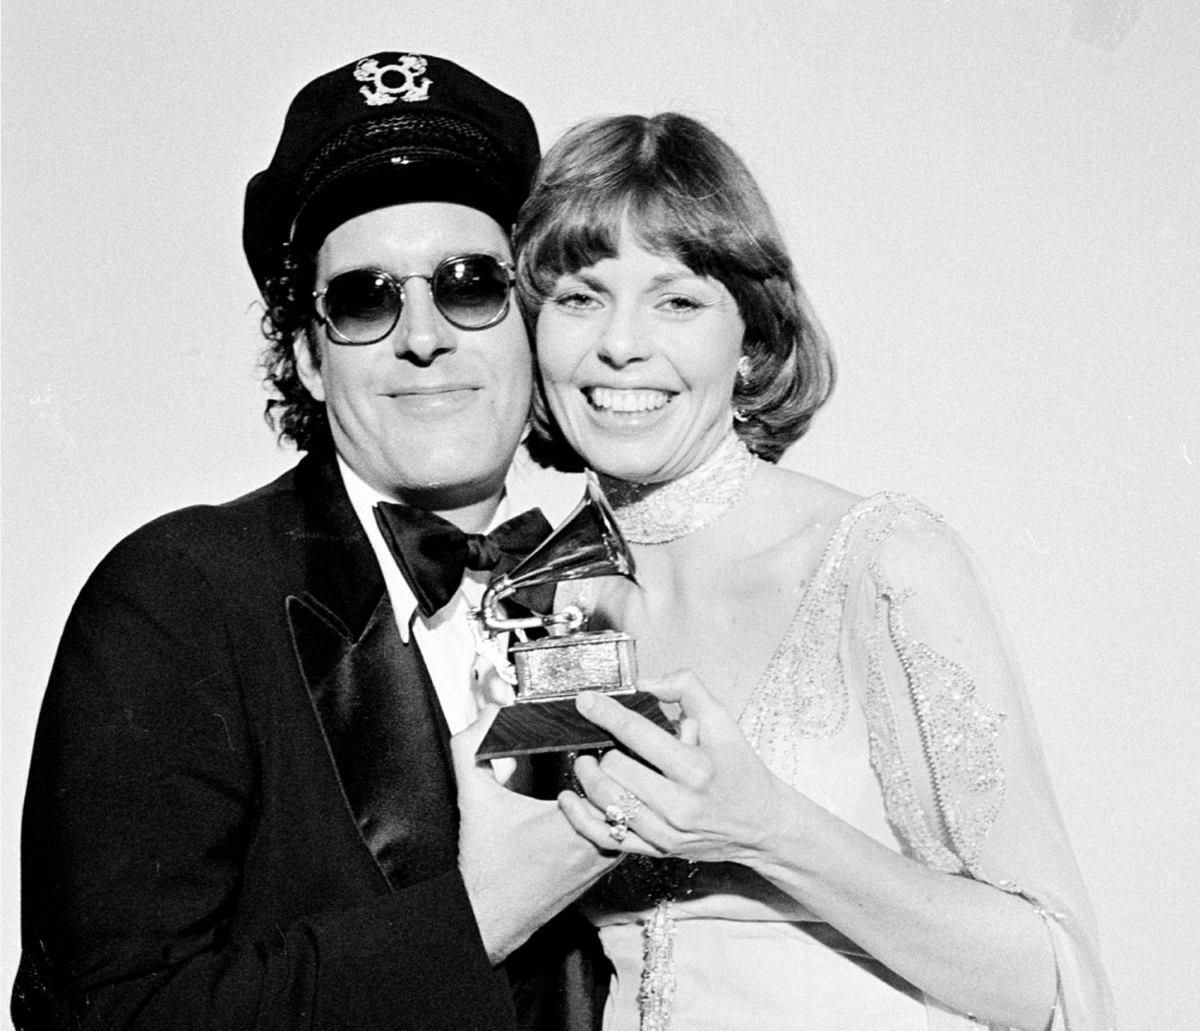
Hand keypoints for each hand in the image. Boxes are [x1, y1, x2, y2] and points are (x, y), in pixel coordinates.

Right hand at [451, 706, 618, 962]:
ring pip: (634, 807)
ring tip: (616, 753)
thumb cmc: (487, 863)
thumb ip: (473, 746)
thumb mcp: (473, 796)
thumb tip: (493, 710)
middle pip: (631, 786)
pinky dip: (621, 805)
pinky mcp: (608, 864)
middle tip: (620, 729)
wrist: (492, 916)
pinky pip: (628, 826)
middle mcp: (600, 842)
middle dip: (626, 757)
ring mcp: (608, 856)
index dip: (612, 741)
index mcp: (574, 822)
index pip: (615, 771)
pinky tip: (606, 787)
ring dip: (627, 782)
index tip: (601, 723)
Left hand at [558, 671, 785, 864]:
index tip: (586, 701)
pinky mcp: (657, 850)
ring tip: (587, 761)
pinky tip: (571, 797)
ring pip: (605, 801)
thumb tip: (647, 682)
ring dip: (588, 777)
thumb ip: (687, 689)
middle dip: (601, 749)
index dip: (606, 713)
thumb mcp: (723, 721)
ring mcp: (667, 832)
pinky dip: (580, 816)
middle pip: (614, 769)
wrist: (761, 824)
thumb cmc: (740, 769)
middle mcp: (681, 804)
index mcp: (697, 768)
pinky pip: (605, 837)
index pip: (638, 734)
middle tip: (599, 740)